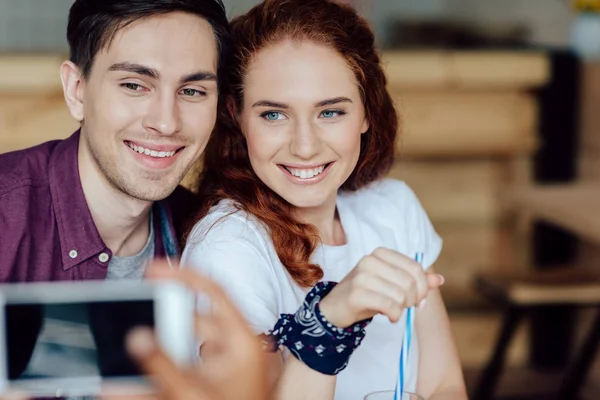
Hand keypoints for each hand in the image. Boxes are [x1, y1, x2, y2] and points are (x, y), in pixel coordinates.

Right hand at [127, 262, 269, 399]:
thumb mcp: (192, 392)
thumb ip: (161, 364)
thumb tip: (136, 336)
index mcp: (240, 339)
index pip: (214, 292)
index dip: (184, 275)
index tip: (155, 268)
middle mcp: (234, 346)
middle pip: (193, 319)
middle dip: (162, 318)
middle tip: (134, 309)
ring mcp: (225, 363)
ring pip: (185, 345)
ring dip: (159, 348)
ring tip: (130, 344)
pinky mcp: (214, 378)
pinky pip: (186, 365)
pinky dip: (164, 368)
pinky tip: (135, 380)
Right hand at [318, 247, 443, 327]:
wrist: (335, 308)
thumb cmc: (366, 294)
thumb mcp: (392, 284)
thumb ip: (415, 281)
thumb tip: (439, 280)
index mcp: (381, 253)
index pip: (416, 268)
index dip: (423, 288)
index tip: (418, 300)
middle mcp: (370, 260)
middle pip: (410, 282)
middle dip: (412, 300)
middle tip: (405, 307)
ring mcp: (361, 276)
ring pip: (400, 295)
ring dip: (402, 309)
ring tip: (393, 311)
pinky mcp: (356, 293)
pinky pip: (389, 306)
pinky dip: (394, 315)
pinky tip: (389, 317)